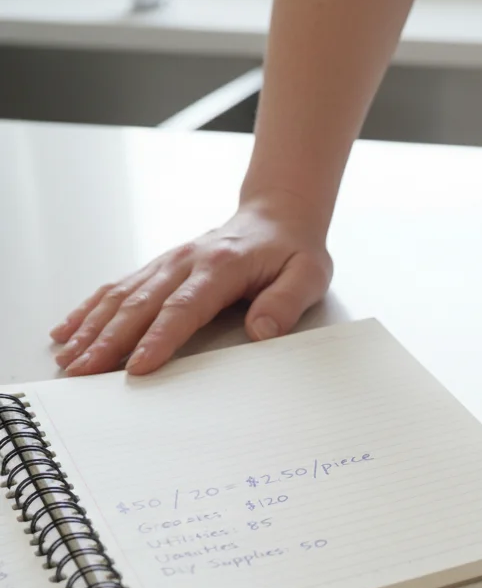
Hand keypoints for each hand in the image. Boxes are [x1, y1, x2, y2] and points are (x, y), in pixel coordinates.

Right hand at [50, 199, 333, 376]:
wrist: (278, 215)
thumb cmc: (292, 250)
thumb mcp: (308, 275)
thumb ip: (286, 302)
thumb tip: (262, 331)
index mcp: (221, 266)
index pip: (184, 307)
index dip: (158, 338)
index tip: (138, 365)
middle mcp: (186, 262)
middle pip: (140, 305)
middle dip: (108, 342)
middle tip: (83, 373)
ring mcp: (168, 263)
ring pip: (121, 297)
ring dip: (90, 329)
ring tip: (67, 359)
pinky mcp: (158, 267)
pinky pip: (117, 288)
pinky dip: (89, 309)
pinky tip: (67, 329)